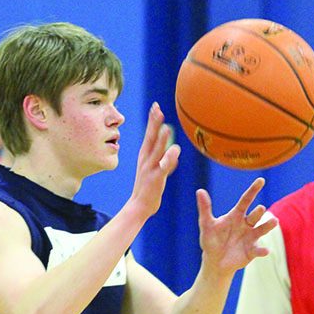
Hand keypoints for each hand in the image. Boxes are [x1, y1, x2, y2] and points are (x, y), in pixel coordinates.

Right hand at [128, 102, 180, 218]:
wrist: (138, 206)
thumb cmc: (148, 189)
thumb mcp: (156, 171)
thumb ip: (166, 161)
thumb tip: (174, 153)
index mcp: (144, 156)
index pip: (148, 135)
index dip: (152, 120)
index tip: (155, 106)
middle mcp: (145, 160)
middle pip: (150, 138)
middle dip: (154, 122)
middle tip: (157, 107)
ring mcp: (150, 169)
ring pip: (156, 151)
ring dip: (160, 138)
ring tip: (165, 126)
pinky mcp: (155, 179)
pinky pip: (163, 167)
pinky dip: (168, 158)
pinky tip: (174, 150)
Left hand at [196, 178, 276, 274]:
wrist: (215, 261)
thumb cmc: (211, 240)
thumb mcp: (207, 224)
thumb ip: (205, 208)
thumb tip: (200, 190)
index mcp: (236, 215)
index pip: (245, 200)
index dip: (253, 190)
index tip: (261, 180)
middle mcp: (246, 224)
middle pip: (255, 215)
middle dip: (258, 212)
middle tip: (260, 209)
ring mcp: (251, 237)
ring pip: (261, 229)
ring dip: (268, 226)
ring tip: (274, 221)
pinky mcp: (252, 251)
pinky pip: (258, 250)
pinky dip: (262, 250)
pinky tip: (265, 251)